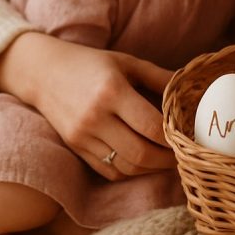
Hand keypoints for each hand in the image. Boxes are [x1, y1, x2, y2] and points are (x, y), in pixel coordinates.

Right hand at [0, 32, 175, 179]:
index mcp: (112, 92)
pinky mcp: (75, 147)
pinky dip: (130, 171)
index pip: (151, 126)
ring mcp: (82, 136)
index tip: (187, 137)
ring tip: (166, 160)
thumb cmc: (91, 64)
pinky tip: (143, 162)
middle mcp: (95, 117)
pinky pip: (109, 171)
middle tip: (182, 154)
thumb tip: (190, 89)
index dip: (173, 137)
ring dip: (150, 169)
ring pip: (125, 167)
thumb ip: (159, 77)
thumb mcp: (127, 62)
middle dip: (166, 160)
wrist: (43, 72)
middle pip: (140, 153)